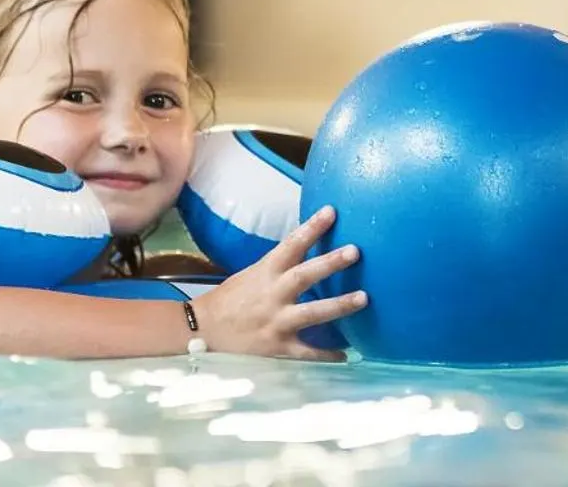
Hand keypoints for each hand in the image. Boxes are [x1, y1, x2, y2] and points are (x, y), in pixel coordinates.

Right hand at [191, 205, 365, 360]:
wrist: (203, 329)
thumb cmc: (233, 297)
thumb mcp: (255, 272)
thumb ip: (283, 263)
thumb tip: (313, 242)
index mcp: (266, 271)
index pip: (291, 244)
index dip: (312, 227)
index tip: (331, 211)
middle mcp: (272, 294)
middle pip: (304, 276)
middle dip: (330, 263)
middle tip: (355, 251)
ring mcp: (275, 321)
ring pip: (311, 312)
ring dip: (338, 305)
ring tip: (364, 298)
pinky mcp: (276, 347)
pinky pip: (306, 352)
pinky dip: (326, 355)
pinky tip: (346, 355)